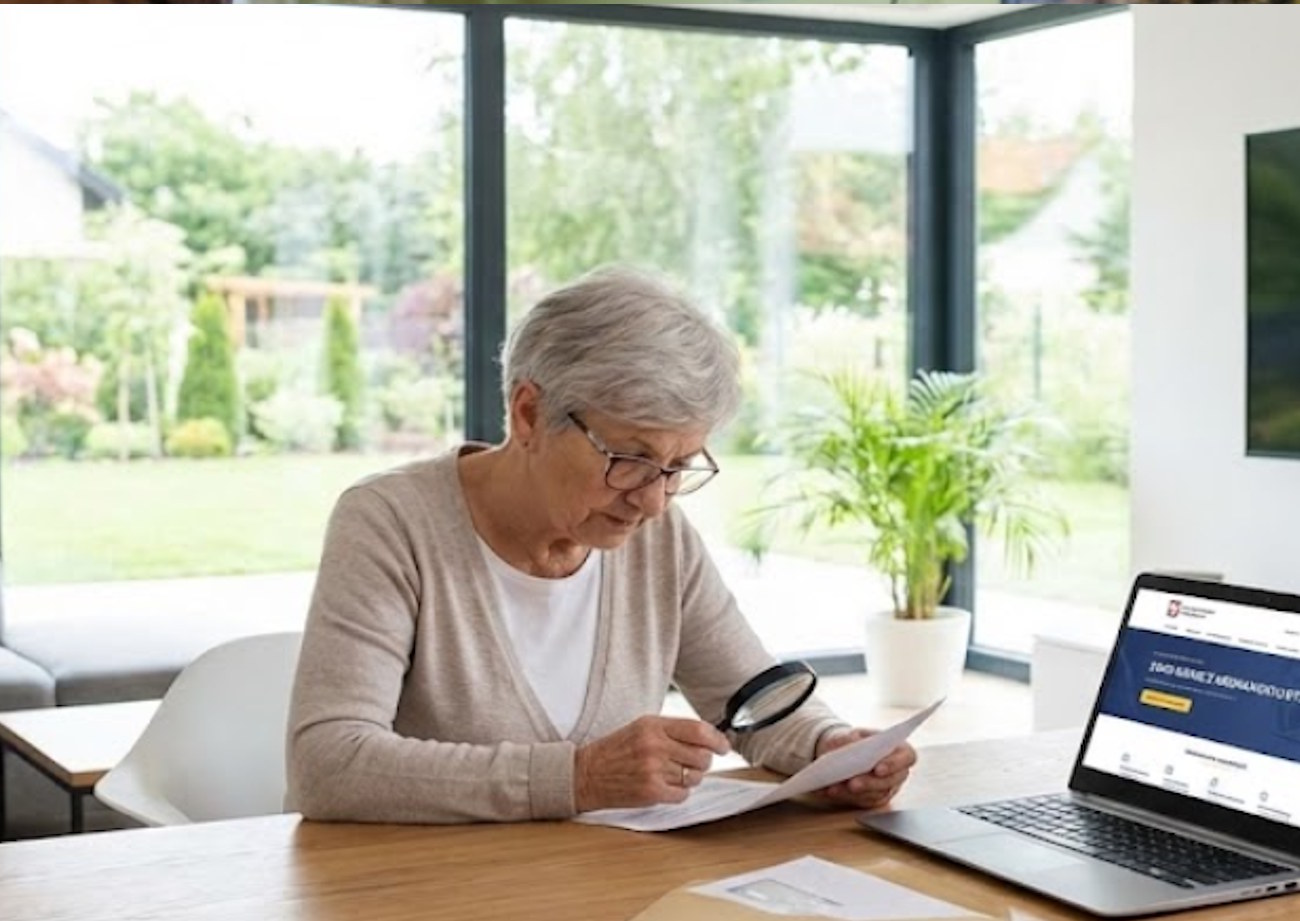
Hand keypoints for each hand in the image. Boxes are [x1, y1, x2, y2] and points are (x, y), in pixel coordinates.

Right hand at [574, 716, 729, 811]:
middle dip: (703, 762)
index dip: (717, 740)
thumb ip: (672, 730)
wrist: (586, 774)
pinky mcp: (651, 791)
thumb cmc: (615, 751)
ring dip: (690, 778)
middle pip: (702, 755)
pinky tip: (664, 786)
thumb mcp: (641, 728)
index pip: (698, 730)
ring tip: (672, 774)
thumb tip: (707, 738)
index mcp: (653, 725)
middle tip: (692, 763)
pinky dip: (678, 793)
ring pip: (694, 777)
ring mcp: (653, 770)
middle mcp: (654, 745)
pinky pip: (682, 794)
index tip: (724, 746)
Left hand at [813, 728, 915, 809]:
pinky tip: (830, 791)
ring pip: (875, 794)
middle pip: (890, 781)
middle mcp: (898, 771)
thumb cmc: (853, 740)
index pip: (907, 758)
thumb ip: (852, 737)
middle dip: (869, 783)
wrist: (842, 752)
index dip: (894, 764)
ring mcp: (887, 787)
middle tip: (852, 784)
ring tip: (834, 788)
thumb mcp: (851, 733)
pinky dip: (845, 797)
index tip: (878, 768)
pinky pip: (862, 801)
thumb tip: (851, 744)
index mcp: (899, 750)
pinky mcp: (874, 799)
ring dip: (853, 793)